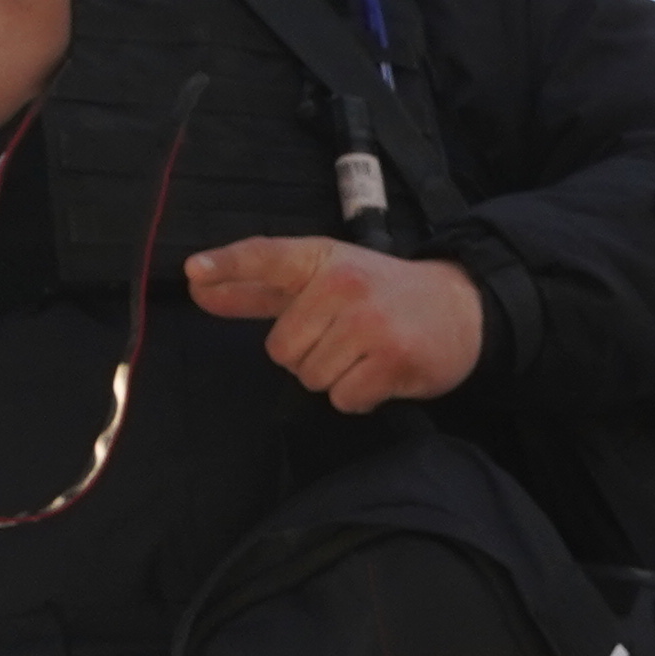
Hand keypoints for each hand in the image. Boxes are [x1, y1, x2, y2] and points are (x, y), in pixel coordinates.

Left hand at [186, 237, 486, 412]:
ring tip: (365, 355)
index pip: (267, 257)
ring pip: (311, 378)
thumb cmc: (380, 294)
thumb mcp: (322, 280)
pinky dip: (358, 396)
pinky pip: (344, 398)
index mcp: (321, 260)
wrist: (461, 308)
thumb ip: (259, 289)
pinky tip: (379, 374)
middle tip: (343, 339)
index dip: (229, 265)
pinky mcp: (393, 359)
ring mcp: (370, 323)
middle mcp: (343, 285)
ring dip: (334, 377)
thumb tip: (199, 288)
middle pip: (282, 350)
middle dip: (307, 356)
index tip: (192, 273)